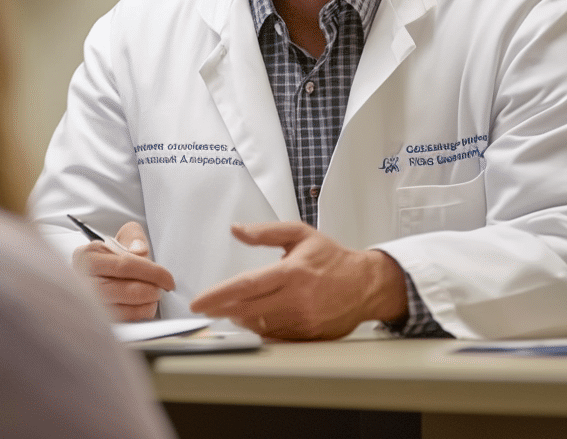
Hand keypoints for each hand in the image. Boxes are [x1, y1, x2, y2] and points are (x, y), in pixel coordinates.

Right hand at [72, 221, 175, 321]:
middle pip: (124, 289)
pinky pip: (120, 321)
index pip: (125, 264)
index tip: (168, 279)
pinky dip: (137, 315)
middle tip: (161, 289)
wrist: (95, 274)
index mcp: (87, 256)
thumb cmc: (111, 257)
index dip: (152, 272)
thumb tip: (140, 251)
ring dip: (145, 304)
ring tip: (153, 298)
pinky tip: (145, 308)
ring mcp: (85, 302)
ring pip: (122, 308)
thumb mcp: (121, 238)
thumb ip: (133, 239)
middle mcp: (82, 280)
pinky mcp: (93, 318)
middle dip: (150, 290)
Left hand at [188, 221, 408, 340]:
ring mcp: (303, 320)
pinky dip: (261, 327)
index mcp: (293, 272)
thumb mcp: (300, 235)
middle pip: (247, 310)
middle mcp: (297, 299)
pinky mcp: (308, 336)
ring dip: (241, 318)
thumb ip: (266, 232)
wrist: (367, 285)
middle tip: (208, 308)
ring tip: (236, 308)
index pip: (247, 286)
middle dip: (222, 310)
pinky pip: (275, 335)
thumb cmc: (333, 259)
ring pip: (258, 325)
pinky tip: (258, 317)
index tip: (199, 302)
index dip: (218, 295)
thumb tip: (237, 230)